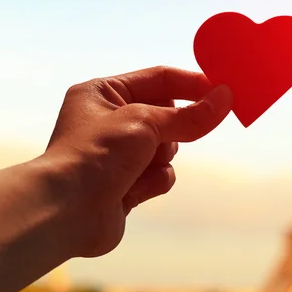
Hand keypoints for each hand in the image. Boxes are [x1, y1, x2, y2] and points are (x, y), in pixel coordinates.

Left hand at [43, 66, 231, 258]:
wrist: (65, 212)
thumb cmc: (97, 154)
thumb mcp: (146, 123)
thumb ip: (190, 115)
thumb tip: (226, 97)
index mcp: (104, 93)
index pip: (160, 79)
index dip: (192, 83)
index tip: (224, 90)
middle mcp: (111, 121)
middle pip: (168, 115)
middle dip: (172, 130)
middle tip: (173, 134)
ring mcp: (120, 154)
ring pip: (168, 148)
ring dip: (160, 159)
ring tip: (138, 167)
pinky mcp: (128, 182)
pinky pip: (161, 175)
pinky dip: (153, 182)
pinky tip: (132, 190)